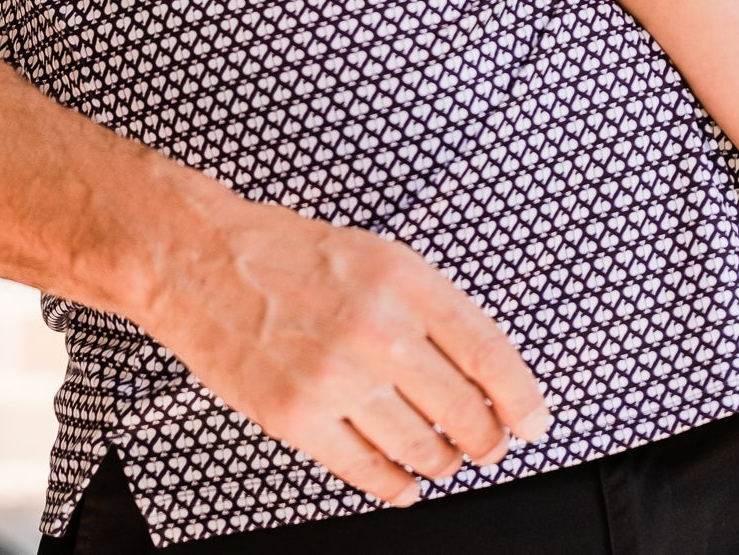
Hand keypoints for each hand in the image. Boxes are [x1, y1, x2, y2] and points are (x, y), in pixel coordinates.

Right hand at [146, 172, 550, 507]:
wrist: (202, 262)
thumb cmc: (291, 254)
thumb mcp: (377, 257)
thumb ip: (430, 308)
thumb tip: (481, 369)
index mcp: (406, 280)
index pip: (490, 354)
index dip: (522, 398)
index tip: (536, 422)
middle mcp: (380, 330)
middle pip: (465, 412)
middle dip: (487, 440)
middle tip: (490, 445)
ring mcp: (339, 379)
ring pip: (422, 448)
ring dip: (444, 462)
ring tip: (446, 458)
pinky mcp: (298, 418)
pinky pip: (367, 472)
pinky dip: (396, 484)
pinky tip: (404, 481)